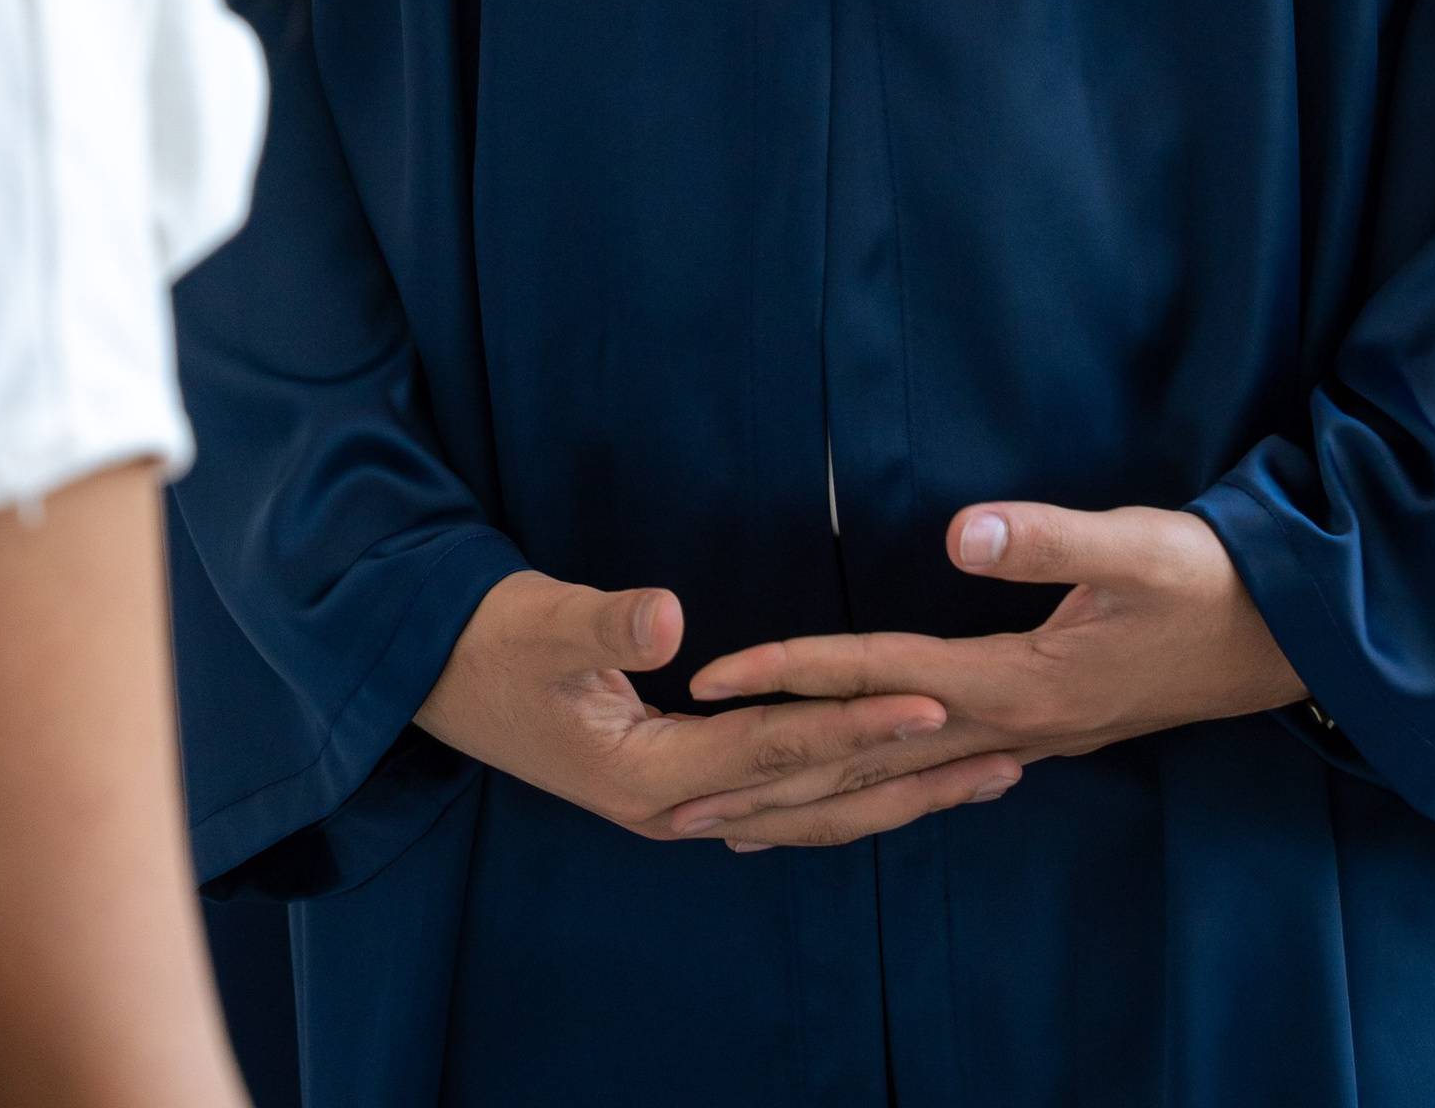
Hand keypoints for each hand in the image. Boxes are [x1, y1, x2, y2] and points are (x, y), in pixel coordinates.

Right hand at [414, 570, 1024, 848]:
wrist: (430, 675)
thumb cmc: (486, 644)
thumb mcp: (541, 624)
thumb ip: (606, 624)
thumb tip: (671, 619)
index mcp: (652, 777)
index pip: (779, 751)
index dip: (857, 724)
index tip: (933, 703)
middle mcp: (678, 808)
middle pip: (815, 803)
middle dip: (910, 780)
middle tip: (1004, 756)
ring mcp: (680, 807)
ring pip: (808, 816)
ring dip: (895, 797)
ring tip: (979, 777)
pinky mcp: (680, 787)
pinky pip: (781, 803)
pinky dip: (844, 795)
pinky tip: (887, 788)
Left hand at [688, 504, 1301, 841]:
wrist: (1286, 635)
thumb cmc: (1209, 579)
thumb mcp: (1136, 544)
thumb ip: (1047, 538)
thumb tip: (962, 531)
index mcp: (1015, 682)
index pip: (875, 678)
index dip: (792, 672)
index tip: (712, 682)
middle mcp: (1009, 726)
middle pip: (867, 760)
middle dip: (770, 779)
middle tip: (676, 807)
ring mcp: (1028, 738)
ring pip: (896, 782)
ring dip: (813, 801)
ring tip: (735, 823)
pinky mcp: (1044, 729)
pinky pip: (934, 776)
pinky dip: (879, 789)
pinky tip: (859, 794)